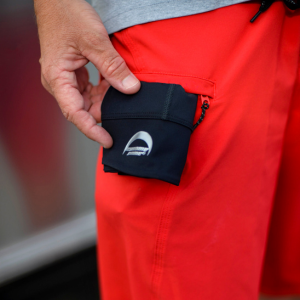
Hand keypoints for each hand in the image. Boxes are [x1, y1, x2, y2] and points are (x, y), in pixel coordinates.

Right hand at [34, 0, 140, 147]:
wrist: (58, 0)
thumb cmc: (68, 15)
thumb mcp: (94, 40)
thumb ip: (113, 67)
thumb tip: (130, 89)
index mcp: (57, 79)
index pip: (75, 114)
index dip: (92, 130)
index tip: (108, 140)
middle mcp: (59, 83)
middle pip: (83, 109)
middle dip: (104, 109)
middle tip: (123, 104)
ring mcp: (66, 79)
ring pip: (88, 100)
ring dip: (106, 98)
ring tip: (120, 87)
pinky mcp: (74, 74)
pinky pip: (90, 89)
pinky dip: (104, 88)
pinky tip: (114, 81)